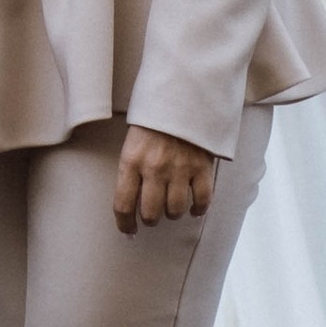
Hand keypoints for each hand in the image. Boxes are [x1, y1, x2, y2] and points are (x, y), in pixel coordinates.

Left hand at [113, 122, 215, 237]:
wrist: (183, 94)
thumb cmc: (154, 120)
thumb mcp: (133, 141)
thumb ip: (132, 169)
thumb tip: (131, 200)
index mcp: (131, 160)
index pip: (123, 204)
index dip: (125, 224)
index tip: (128, 231)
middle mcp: (154, 168)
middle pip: (151, 213)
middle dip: (151, 219)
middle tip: (152, 215)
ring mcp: (179, 169)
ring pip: (175, 210)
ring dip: (173, 213)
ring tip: (172, 207)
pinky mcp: (201, 167)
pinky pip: (202, 200)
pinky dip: (199, 208)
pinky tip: (195, 208)